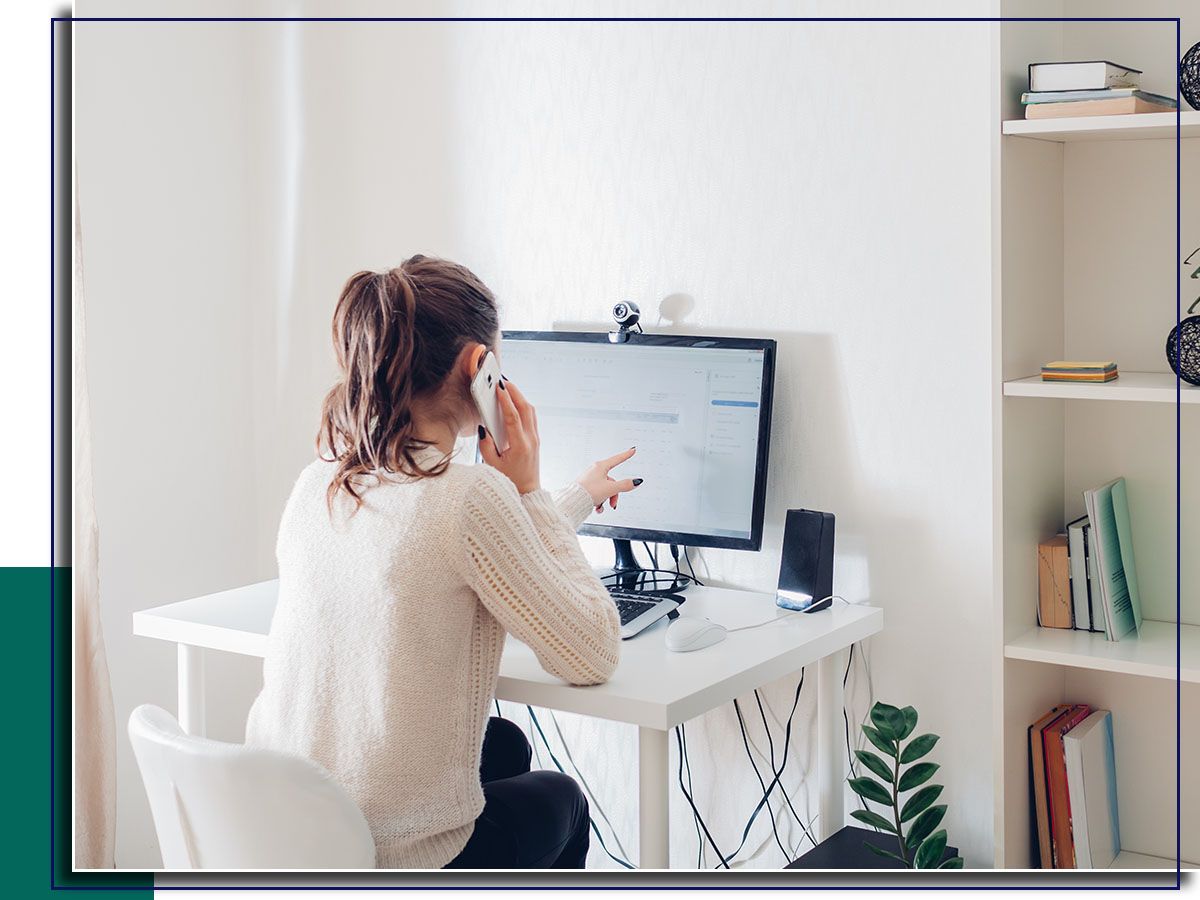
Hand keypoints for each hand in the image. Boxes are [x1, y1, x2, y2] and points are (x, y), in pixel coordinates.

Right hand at [478, 378, 540, 493]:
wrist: (527, 492)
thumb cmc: (509, 481)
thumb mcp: (492, 465)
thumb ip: (486, 445)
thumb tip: (483, 428)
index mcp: (520, 445)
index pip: (513, 417)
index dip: (505, 400)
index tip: (499, 388)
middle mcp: (531, 440)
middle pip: (526, 409)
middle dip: (515, 392)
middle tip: (504, 381)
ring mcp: (535, 439)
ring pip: (530, 411)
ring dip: (520, 398)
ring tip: (508, 388)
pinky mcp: (536, 439)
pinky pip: (531, 417)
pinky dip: (523, 407)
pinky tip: (514, 402)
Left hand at [576, 447, 642, 512]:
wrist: (573, 501)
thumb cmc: (588, 491)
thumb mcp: (611, 489)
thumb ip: (625, 485)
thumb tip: (636, 482)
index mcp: (600, 467)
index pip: (618, 459)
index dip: (626, 455)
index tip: (632, 450)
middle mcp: (595, 471)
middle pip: (612, 481)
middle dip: (614, 494)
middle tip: (613, 503)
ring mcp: (590, 479)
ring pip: (605, 490)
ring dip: (606, 500)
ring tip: (601, 506)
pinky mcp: (586, 488)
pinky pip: (598, 494)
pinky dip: (599, 502)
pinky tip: (597, 508)